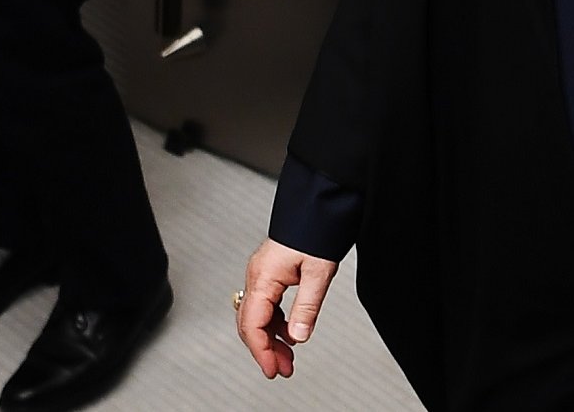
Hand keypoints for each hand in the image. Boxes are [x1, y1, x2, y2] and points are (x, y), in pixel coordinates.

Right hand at [238, 237, 338, 378]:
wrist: (321, 204)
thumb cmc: (317, 229)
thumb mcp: (318, 272)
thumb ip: (306, 307)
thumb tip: (298, 336)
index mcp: (263, 277)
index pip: (253, 324)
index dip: (262, 351)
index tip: (273, 369)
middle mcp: (257, 276)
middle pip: (252, 323)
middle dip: (266, 349)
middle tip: (283, 369)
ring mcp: (263, 274)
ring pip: (259, 316)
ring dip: (272, 338)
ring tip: (289, 358)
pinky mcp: (272, 272)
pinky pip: (268, 305)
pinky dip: (278, 322)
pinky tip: (291, 333)